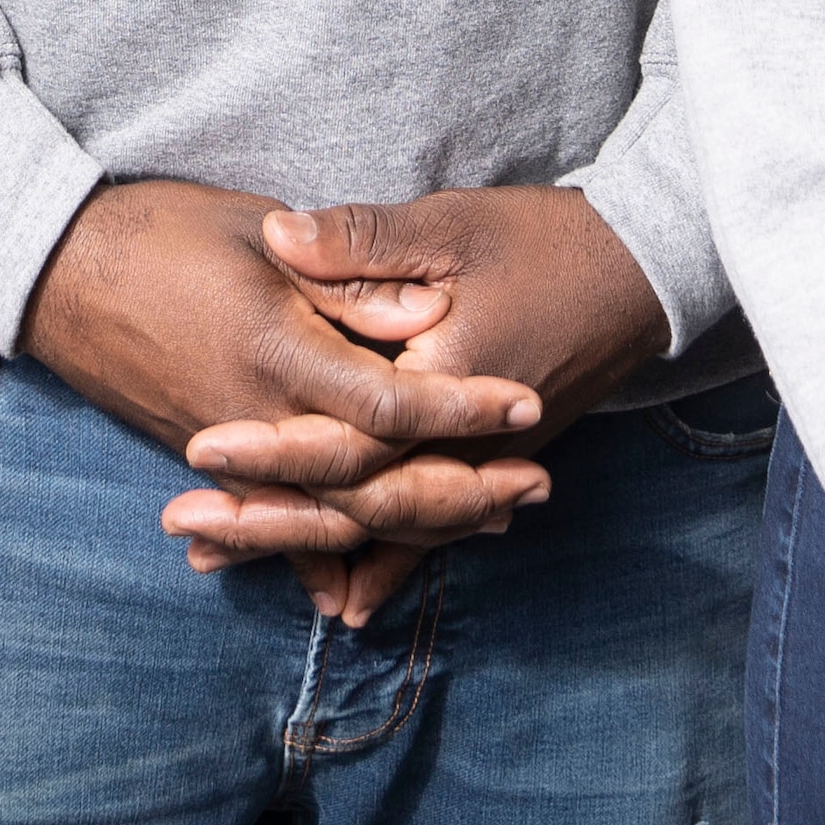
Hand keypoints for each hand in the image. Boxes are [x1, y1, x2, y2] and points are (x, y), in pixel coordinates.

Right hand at [20, 179, 549, 566]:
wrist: (57, 270)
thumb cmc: (160, 229)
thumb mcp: (256, 229)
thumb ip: (342, 276)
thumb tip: (421, 314)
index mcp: (273, 349)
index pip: (387, 401)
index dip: (461, 406)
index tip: (524, 401)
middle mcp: (253, 417)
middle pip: (372, 483)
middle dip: (460, 489)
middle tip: (535, 485)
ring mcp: (227, 450)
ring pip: (332, 516)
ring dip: (414, 525)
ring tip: (491, 518)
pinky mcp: (209, 461)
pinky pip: (276, 526)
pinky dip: (324, 557)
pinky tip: (366, 585)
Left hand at [157, 192, 672, 622]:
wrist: (641, 272)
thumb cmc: (542, 241)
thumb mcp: (450, 226)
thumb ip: (361, 239)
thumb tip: (275, 237)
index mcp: (445, 383)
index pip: (349, 436)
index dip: (273, 447)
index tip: (199, 449)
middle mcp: (466, 445)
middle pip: (356, 503)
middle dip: (267, 519)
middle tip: (184, 529)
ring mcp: (484, 467)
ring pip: (387, 530)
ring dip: (304, 547)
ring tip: (216, 559)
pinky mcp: (493, 470)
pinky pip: (430, 532)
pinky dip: (381, 564)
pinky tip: (337, 598)